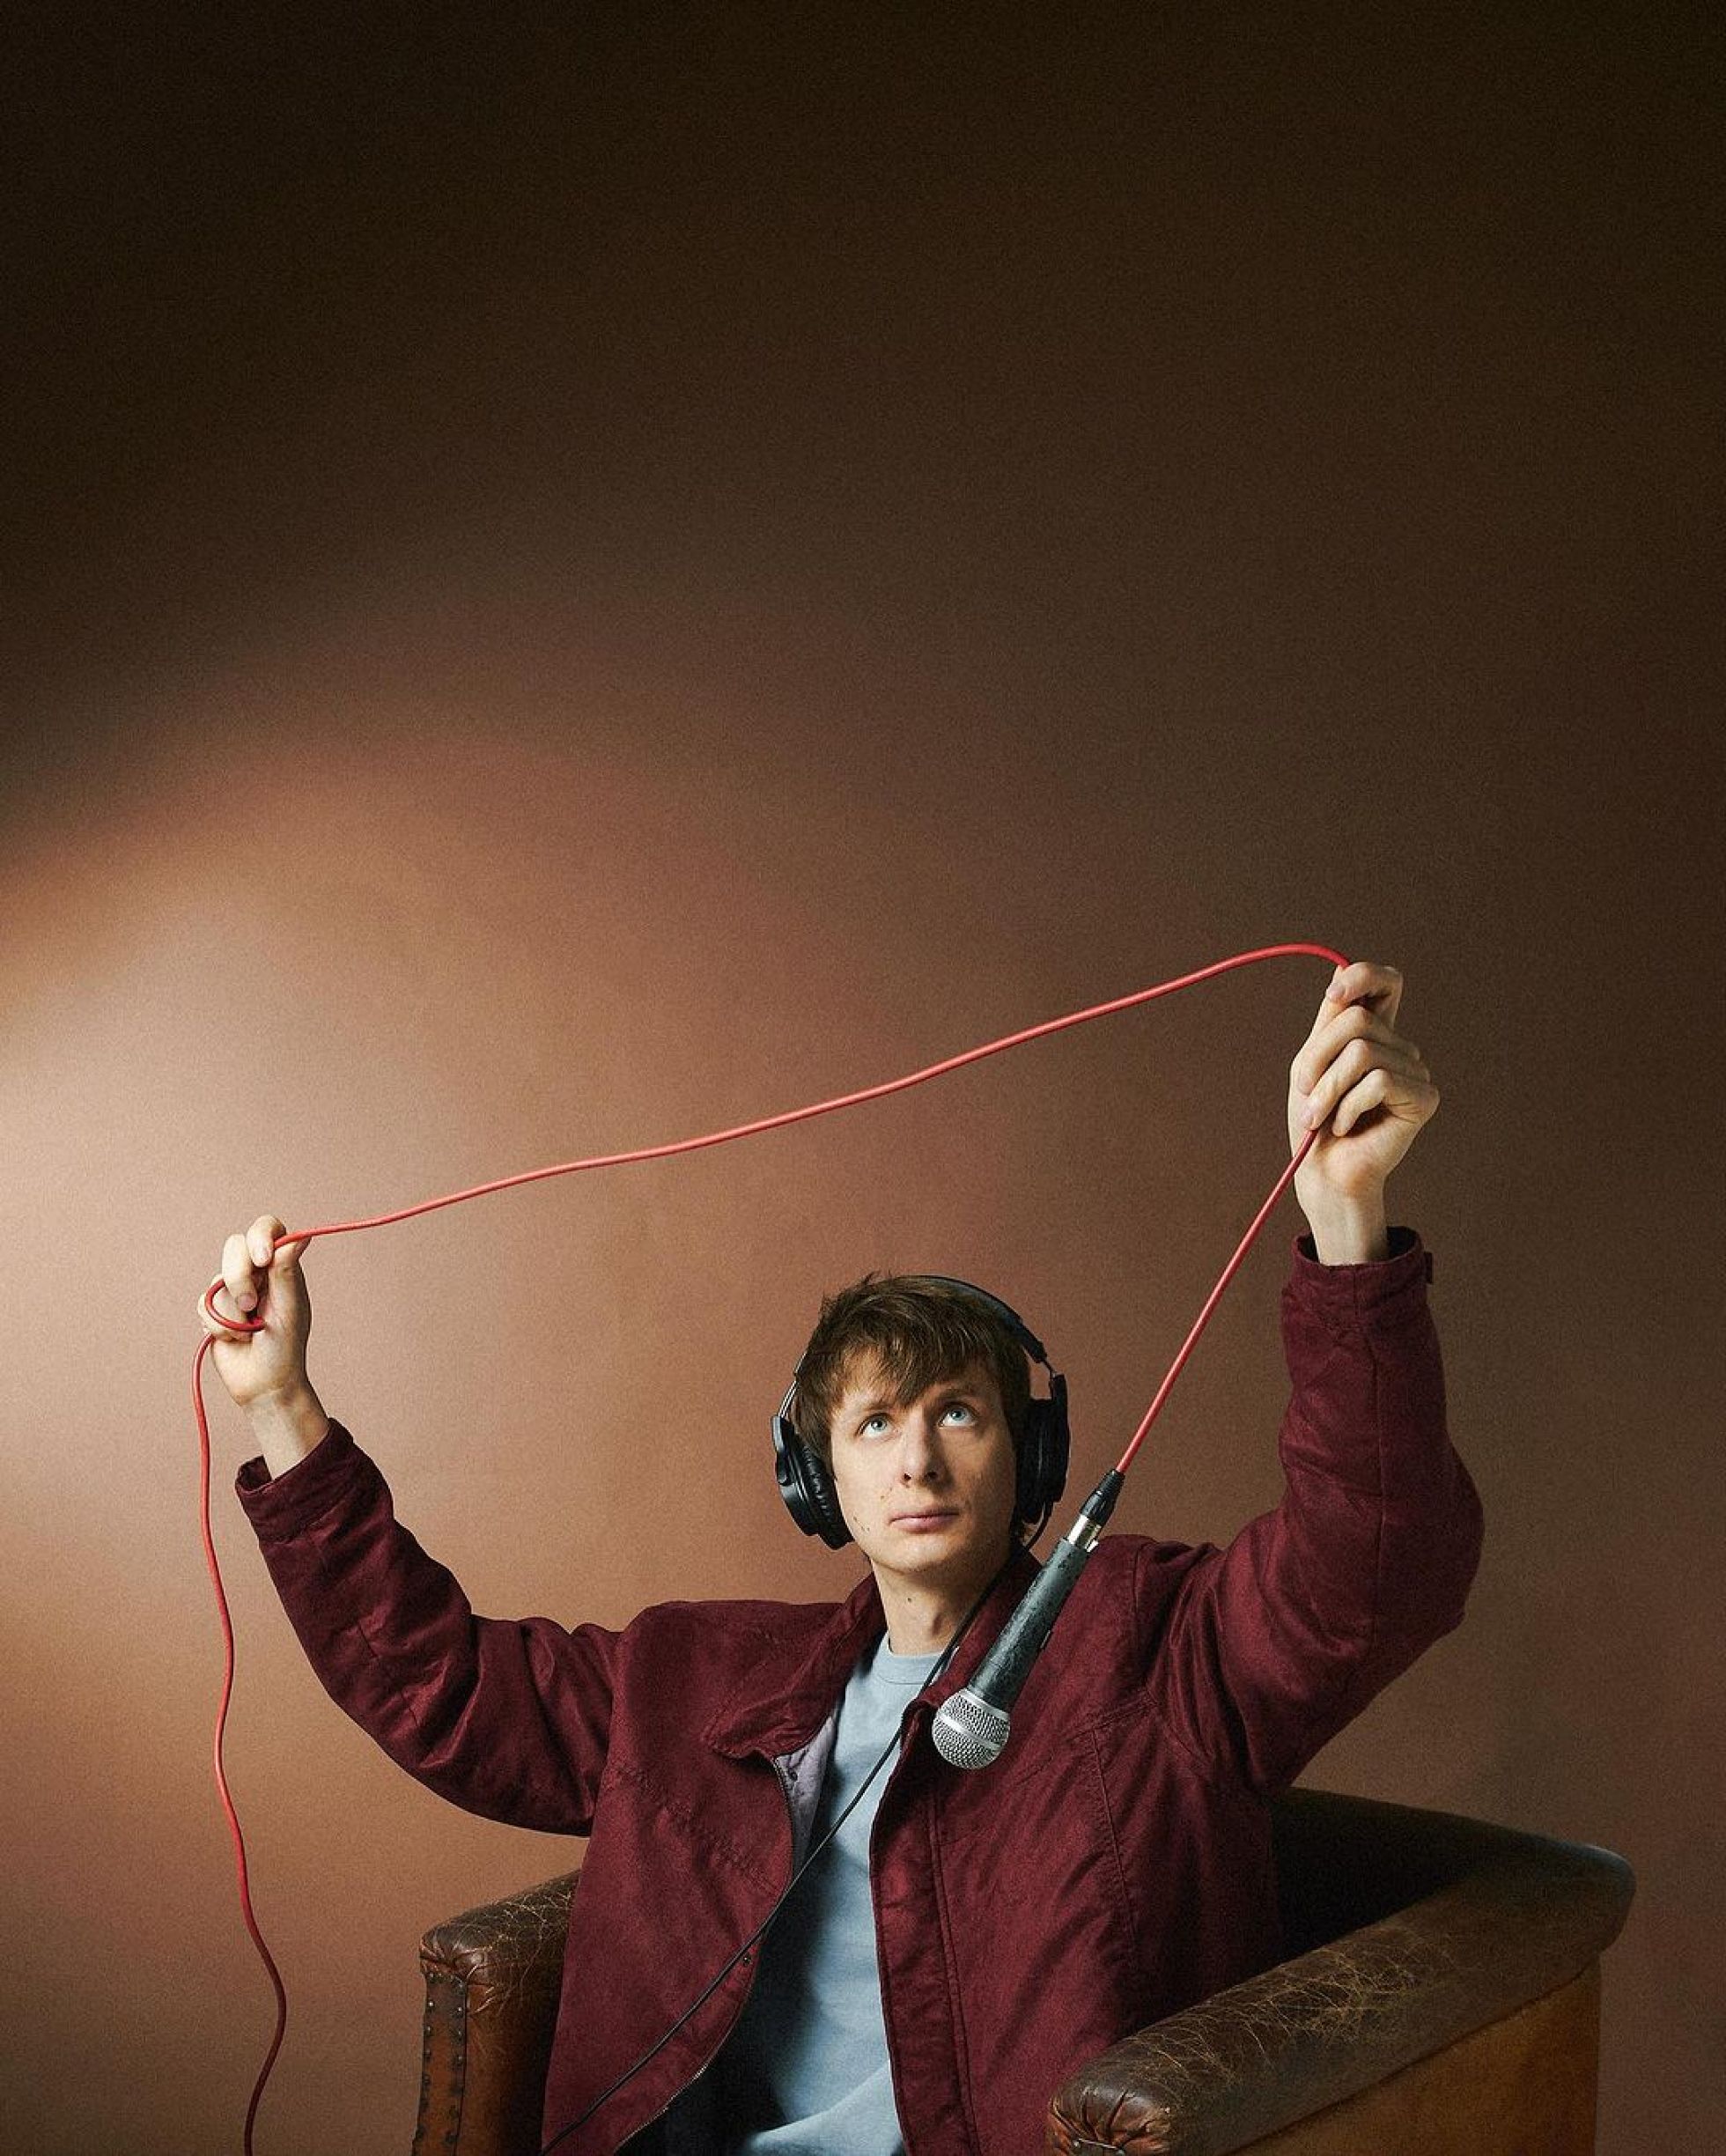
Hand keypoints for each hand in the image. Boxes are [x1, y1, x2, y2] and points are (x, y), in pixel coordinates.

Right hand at [197, 1212, 313, 1411]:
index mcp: (281, 1267)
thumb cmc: (285, 1349)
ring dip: (231, 1311)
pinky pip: (203, 1303)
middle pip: (235, 1247)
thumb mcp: (290, 1311)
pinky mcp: (213, 1308)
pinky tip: (233, 1338)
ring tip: (248, 1331)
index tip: (263, 1259)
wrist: (263, 1385)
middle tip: (251, 1306)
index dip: (260, 1236)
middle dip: (240, 1278)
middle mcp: (257, 1273)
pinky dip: (218, 1325)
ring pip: (217, 1279)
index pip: (268, 1229)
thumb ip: (286, 1274)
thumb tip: (301, 1236)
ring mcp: (233, 1289)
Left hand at [1287, 962, 1438, 1220]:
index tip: (1333, 996)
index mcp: (1374, 1033)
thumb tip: (1339, 972)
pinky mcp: (1424, 1098)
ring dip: (1328, 1089)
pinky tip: (1347, 1126)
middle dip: (1318, 1058)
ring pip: (1362, 1053)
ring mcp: (1415, 1070)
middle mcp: (1399, 1047)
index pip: (1386, 982)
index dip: (1363, 976)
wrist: (1323, 1172)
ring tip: (1324, 1117)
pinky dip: (1349, 1106)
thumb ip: (1330, 1022)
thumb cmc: (1314, 1121)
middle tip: (1307, 1093)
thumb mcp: (1311, 1064)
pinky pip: (1378, 1082)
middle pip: (1356, 1021)